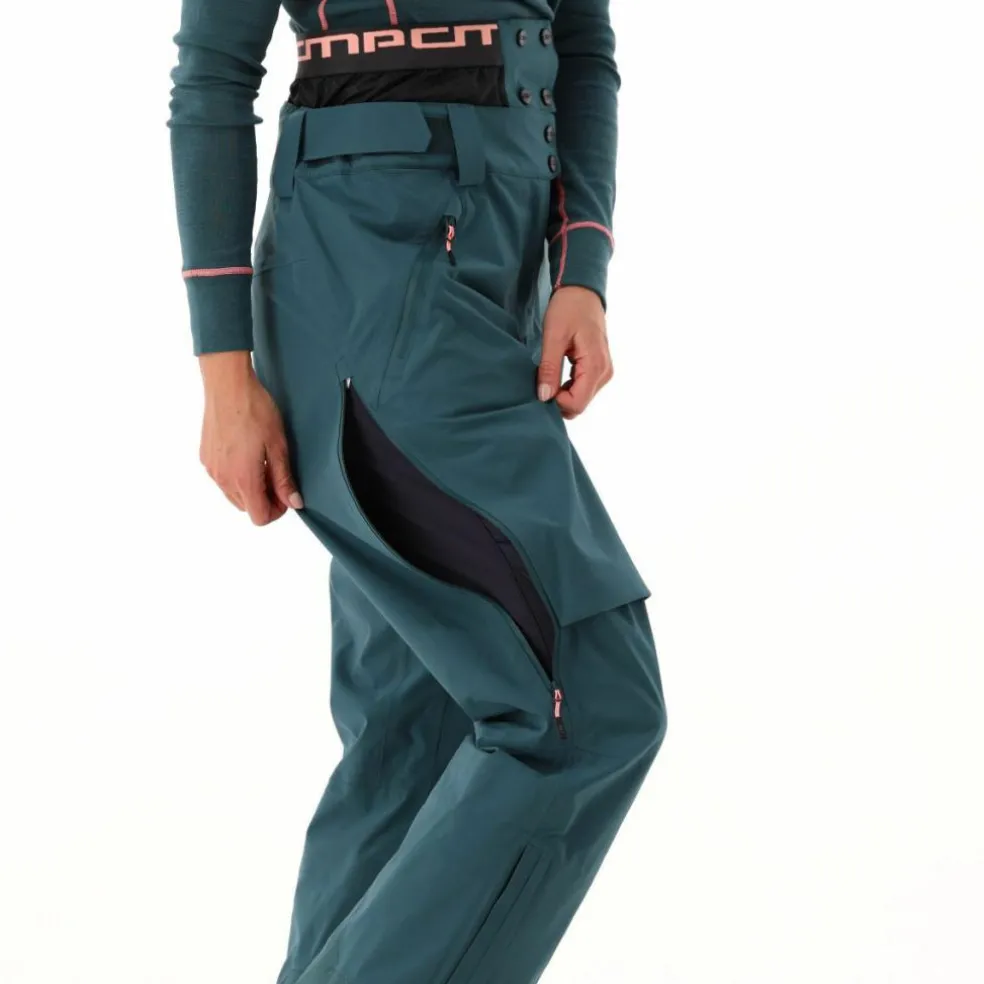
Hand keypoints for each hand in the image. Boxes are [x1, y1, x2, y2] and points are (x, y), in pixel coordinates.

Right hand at [198, 352, 302, 525]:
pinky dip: (235, 475)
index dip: (276, 510)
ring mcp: (211, 469)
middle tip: (276, 475)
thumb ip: (284, 479)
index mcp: (243, 479)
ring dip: (249, 487)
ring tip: (262, 462)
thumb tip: (294, 503)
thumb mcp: (278, 446)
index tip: (285, 493)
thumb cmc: (255, 411)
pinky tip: (245, 453)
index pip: (259, 517)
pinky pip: (222, 478)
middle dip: (264, 498)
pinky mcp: (205, 457)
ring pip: (233, 494)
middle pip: (246, 508)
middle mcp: (223, 478)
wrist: (228, 386)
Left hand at [537, 286, 613, 418]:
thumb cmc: (568, 308)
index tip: (541, 385)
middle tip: (541, 380)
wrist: (582, 291)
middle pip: (580, 404)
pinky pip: (582, 388)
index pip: (577, 403)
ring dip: (562, 393)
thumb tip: (544, 397)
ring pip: (581, 398)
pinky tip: (556, 373)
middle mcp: (604, 373)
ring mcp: (603, 371)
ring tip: (548, 373)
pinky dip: (567, 386)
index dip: (556, 402)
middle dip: (558, 399)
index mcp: (595, 365)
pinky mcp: (599, 368)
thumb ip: (549, 369)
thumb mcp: (553, 337)